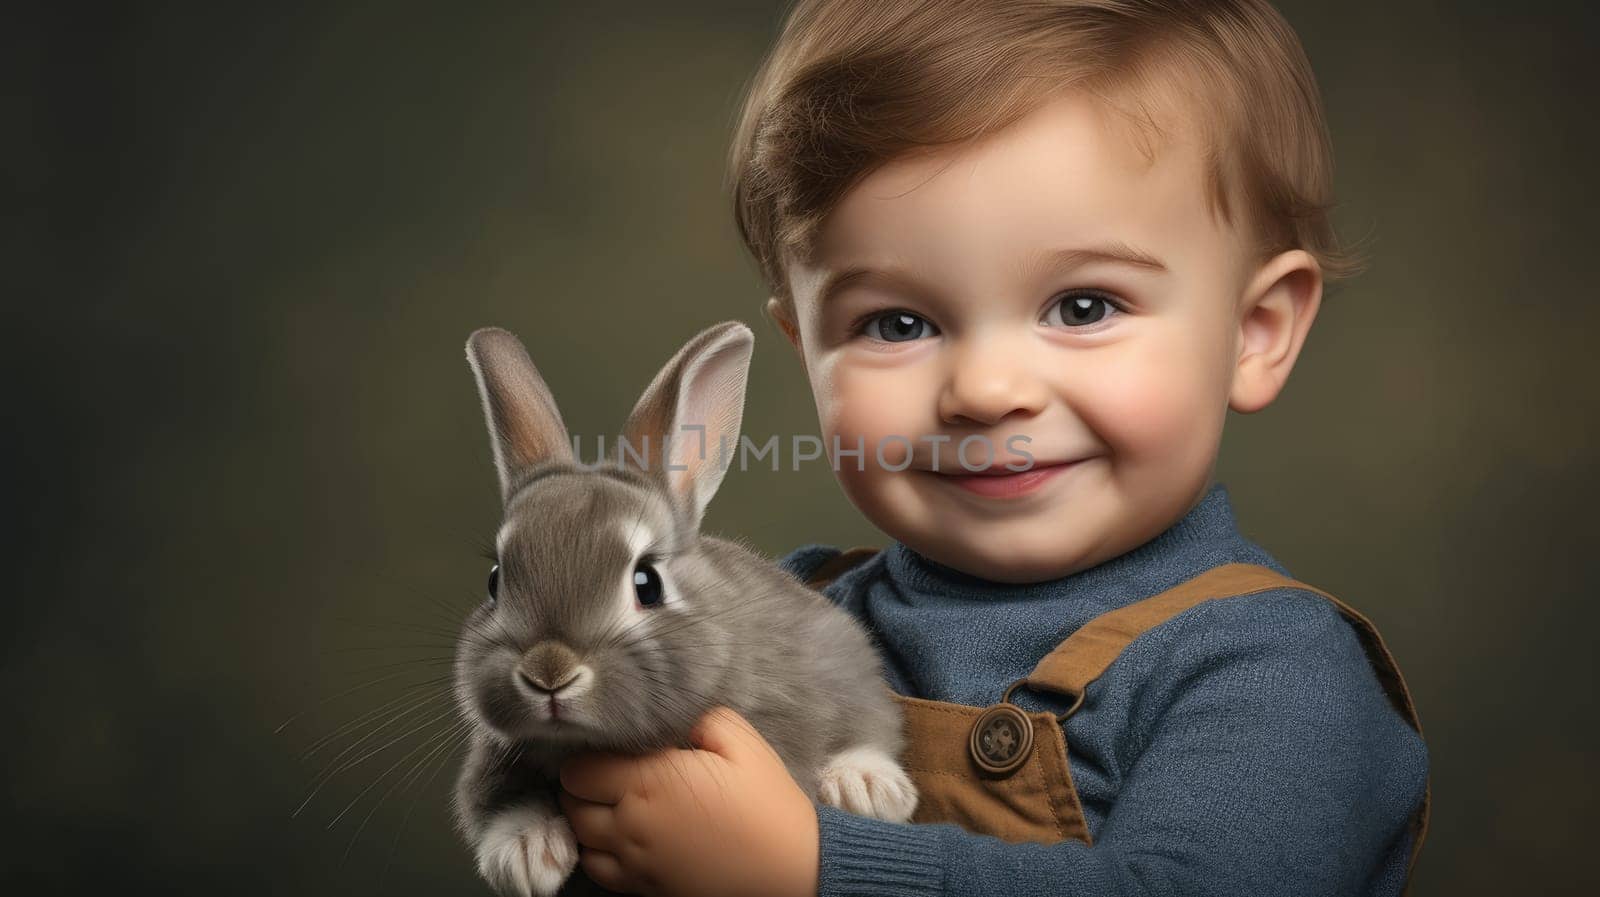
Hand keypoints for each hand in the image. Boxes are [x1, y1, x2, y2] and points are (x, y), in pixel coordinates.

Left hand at [558, 707, 818, 896]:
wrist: (792, 870)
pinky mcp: (644, 889)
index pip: (579, 768)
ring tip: (612, 801)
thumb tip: (674, 715)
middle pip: (572, 802)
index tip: (611, 746)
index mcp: (649, 781)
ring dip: (587, 816)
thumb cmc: (768, 805)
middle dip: (583, 783)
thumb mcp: (742, 743)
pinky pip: (597, 869)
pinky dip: (599, 850)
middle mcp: (631, 824)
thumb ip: (700, 718)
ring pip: (579, 837)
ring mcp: (635, 862)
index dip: (589, 753)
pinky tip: (622, 836)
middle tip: (609, 770)